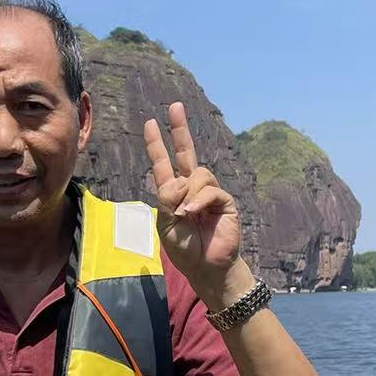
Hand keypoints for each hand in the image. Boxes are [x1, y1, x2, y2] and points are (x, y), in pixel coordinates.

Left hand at [142, 102, 251, 308]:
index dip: (157, 144)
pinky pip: (210, 190)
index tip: (150, 123)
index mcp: (173, 193)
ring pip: (197, 174)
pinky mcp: (225, 201)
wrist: (206, 268)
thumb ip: (167, 201)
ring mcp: (209, 193)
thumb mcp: (165, 225)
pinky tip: (193, 213)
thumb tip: (179, 180)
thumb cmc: (185, 249)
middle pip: (186, 152)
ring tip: (185, 214)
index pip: (164, 163)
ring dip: (187, 193)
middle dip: (180, 129)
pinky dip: (198, 200)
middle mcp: (192, 188)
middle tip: (175, 107)